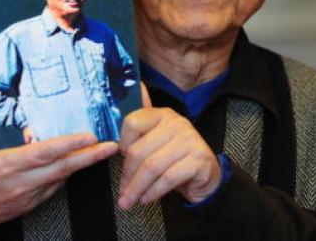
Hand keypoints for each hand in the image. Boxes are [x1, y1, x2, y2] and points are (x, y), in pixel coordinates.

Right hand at [0, 82, 117, 239]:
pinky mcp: (26, 205)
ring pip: (61, 180)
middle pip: (63, 169)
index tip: (90, 137)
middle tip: (111, 147)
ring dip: (80, 167)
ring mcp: (26, 197)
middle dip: (90, 157)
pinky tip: (71, 167)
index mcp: (6, 166)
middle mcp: (21, 183)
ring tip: (99, 153)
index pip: (45, 153)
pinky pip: (52, 189)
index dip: (70, 145)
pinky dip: (64, 177)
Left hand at [117, 84, 220, 208]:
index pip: (132, 122)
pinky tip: (147, 198)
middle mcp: (176, 123)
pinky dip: (153, 192)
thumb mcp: (155, 143)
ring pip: (152, 166)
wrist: (206, 175)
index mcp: (162, 114)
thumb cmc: (174, 160)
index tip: (119, 161)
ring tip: (130, 200)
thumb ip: (136, 135)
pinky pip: (167, 178)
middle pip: (139, 150)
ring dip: (137, 188)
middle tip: (122, 193)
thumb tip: (110, 136)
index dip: (121, 144)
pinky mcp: (198, 159)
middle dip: (127, 176)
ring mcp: (189, 140)